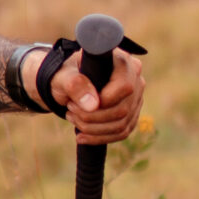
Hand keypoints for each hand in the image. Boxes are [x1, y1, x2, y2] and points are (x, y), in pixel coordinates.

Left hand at [19, 44, 144, 143]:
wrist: (67, 83)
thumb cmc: (66, 75)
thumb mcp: (62, 76)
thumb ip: (74, 83)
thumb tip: (93, 105)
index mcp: (121, 60)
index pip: (124, 86)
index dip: (104, 100)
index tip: (77, 103)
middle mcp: (134, 78)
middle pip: (122, 109)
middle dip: (92, 117)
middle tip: (70, 111)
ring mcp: (136, 97)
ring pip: (122, 124)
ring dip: (94, 129)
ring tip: (73, 120)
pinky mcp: (132, 113)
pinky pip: (122, 132)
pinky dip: (100, 138)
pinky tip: (82, 137)